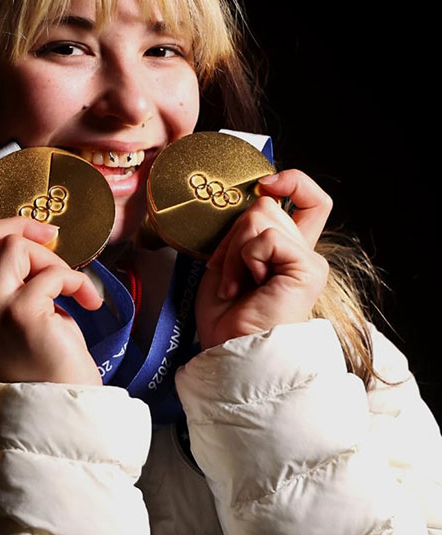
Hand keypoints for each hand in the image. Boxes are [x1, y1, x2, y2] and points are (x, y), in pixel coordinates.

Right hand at [0, 217, 103, 384]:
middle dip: (18, 224)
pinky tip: (88, 302)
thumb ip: (14, 285)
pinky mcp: (21, 315)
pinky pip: (52, 274)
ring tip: (73, 287)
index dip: (4, 231)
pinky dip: (76, 281)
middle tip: (51, 234)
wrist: (62, 410)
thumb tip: (34, 243)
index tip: (38, 236)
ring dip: (52, 260)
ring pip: (14, 247)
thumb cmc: (50, 366)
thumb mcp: (20, 320)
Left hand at [195, 169, 331, 348]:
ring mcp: (309, 261)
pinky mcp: (308, 269)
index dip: (292, 181)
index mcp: (286, 250)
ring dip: (234, 250)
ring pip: (261, 216)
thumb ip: (244, 230)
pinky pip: (266, 237)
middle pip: (267, 204)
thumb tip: (254, 198)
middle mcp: (303, 253)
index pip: (309, 199)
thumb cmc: (226, 318)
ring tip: (235, 284)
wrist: (230, 353)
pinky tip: (246, 285)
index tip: (265, 184)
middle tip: (228, 273)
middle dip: (233, 234)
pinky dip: (244, 258)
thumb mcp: (227, 261)